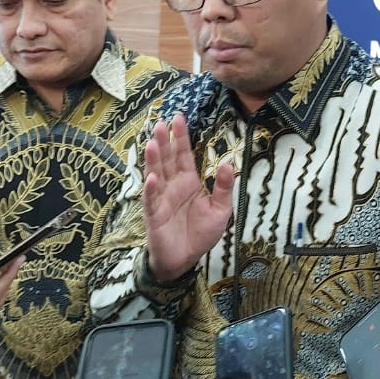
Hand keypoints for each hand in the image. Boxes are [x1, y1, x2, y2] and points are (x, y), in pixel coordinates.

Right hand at [141, 114, 234, 283]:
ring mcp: (161, 198)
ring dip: (154, 159)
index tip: (178, 118)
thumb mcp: (220, 211)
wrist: (185, 260)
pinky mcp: (154, 214)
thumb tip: (228, 164)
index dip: (181, 137)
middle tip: (161, 123)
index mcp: (189, 182)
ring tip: (152, 142)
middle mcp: (173, 186)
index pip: (184, 155)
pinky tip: (151, 177)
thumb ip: (223, 188)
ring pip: (156, 174)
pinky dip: (151, 188)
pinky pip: (152, 199)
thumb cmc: (201, 234)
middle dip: (164, 141)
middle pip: (168, 159)